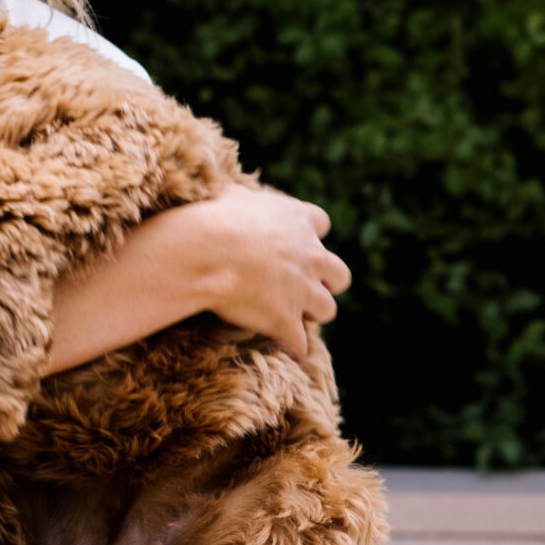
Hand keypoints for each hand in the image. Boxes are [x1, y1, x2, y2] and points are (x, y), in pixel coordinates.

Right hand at [166, 183, 350, 362]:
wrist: (204, 253)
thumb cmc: (211, 219)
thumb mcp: (231, 196)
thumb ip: (245, 199)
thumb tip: (234, 196)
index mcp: (297, 220)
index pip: (321, 223)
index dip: (310, 235)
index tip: (296, 242)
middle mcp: (310, 255)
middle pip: (339, 273)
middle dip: (326, 281)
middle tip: (304, 287)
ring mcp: (302, 291)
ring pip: (327, 309)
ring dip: (312, 314)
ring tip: (294, 318)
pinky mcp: (287, 320)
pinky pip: (299, 344)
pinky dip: (292, 347)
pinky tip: (283, 349)